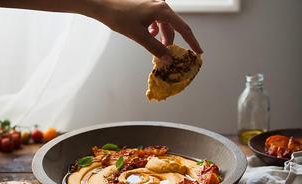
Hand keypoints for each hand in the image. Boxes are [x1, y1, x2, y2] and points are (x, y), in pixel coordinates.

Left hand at [86, 0, 202, 59]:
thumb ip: (156, 49)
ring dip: (162, 38)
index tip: (198, 52)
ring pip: (165, 25)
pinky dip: (155, 31)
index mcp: (162, 10)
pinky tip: (148, 35)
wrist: (103, 3)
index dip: (192, 41)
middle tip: (168, 56)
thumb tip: (169, 60)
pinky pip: (157, 21)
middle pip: (174, 27)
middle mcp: (160, 5)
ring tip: (156, 47)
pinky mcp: (146, 7)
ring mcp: (153, 5)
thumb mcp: (140, 36)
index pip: (183, 28)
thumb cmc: (120, 17)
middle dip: (171, 42)